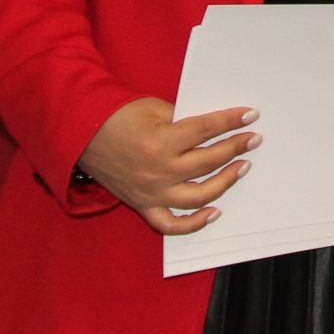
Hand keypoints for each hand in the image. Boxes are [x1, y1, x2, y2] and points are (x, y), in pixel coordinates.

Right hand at [76, 97, 257, 235]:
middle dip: (236, 147)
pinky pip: (171, 224)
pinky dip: (193, 223)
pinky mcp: (143, 205)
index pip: (207, 130)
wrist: (80, 136)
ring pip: (199, 194)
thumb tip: (214, 127)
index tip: (251, 116)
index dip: (232, 121)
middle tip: (253, 139)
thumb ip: (184, 120)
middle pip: (209, 161)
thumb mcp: (155, 109)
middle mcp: (159, 171)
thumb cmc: (116, 118)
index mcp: (162, 142)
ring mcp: (151, 192)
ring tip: (241, 167)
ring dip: (225, 181)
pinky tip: (214, 212)